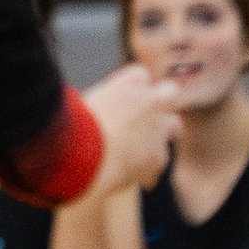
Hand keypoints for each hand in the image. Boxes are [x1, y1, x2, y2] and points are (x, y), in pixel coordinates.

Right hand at [85, 61, 181, 197]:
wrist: (83, 157)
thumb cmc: (73, 127)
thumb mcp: (83, 103)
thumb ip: (101, 101)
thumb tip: (95, 107)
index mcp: (130, 83)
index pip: (141, 75)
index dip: (134, 86)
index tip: (124, 96)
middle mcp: (150, 102)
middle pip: (171, 91)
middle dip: (163, 101)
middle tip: (149, 114)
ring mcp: (158, 130)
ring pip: (174, 125)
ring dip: (160, 133)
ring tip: (138, 147)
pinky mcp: (159, 157)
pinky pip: (160, 160)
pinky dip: (148, 166)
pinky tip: (130, 173)